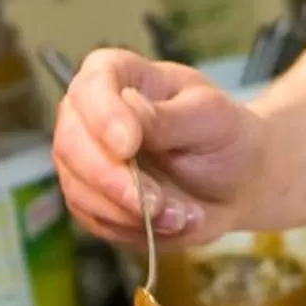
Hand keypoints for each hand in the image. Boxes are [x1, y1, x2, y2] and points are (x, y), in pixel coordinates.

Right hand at [52, 49, 262, 246]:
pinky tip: (172, 224)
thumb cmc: (223, 135)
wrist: (235, 182)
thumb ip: (167, 117)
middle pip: (70, 143)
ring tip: (182, 216)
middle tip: (157, 202)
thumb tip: (127, 112)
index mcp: (119, 75)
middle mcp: (90, 115)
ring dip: (129, 213)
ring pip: (78, 190)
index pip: (92, 85)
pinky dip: (134, 230)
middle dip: (112, 180)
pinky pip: (96, 222)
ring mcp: (85, 161)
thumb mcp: (209, 117)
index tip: (128, 146)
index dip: (103, 116)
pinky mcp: (92, 202)